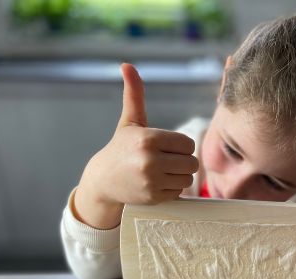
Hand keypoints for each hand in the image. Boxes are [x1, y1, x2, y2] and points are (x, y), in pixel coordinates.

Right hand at [74, 63, 198, 228]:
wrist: (104, 180)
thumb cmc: (122, 148)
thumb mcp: (130, 121)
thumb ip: (134, 94)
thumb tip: (127, 65)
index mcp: (148, 139)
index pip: (187, 144)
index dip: (180, 146)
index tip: (166, 147)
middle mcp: (150, 160)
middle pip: (191, 162)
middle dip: (182, 161)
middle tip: (165, 160)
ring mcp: (152, 181)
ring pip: (187, 178)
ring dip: (179, 175)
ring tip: (162, 171)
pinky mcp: (153, 197)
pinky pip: (178, 192)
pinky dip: (172, 189)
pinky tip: (157, 183)